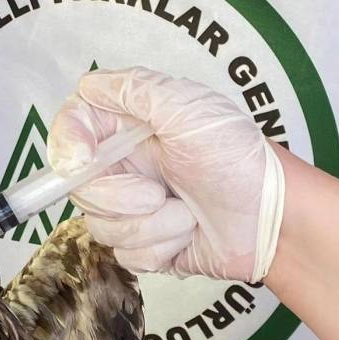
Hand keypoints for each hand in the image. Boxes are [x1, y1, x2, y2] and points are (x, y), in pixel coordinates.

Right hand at [48, 66, 283, 281]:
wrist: (272, 220)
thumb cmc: (237, 158)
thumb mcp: (189, 109)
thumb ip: (135, 91)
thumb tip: (88, 86)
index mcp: (129, 126)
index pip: (72, 126)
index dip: (66, 144)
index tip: (82, 162)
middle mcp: (124, 164)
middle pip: (79, 186)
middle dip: (120, 197)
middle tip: (159, 192)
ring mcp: (131, 206)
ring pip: (100, 226)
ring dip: (150, 225)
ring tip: (187, 214)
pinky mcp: (145, 243)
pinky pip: (126, 253)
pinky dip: (160, 247)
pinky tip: (187, 235)